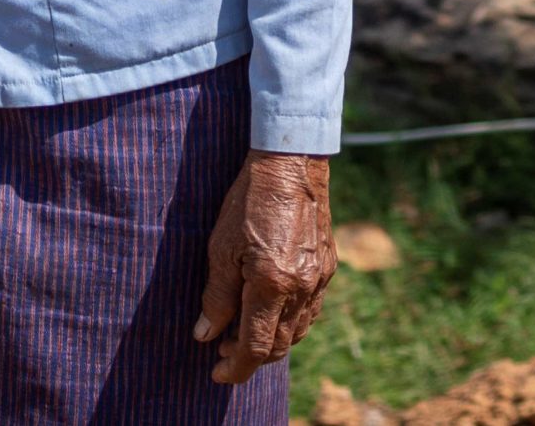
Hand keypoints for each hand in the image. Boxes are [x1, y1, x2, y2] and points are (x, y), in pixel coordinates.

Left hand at [194, 150, 336, 383]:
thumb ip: (216, 296)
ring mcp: (320, 279)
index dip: (235, 367)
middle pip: (278, 345)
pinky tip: (272, 311)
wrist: (291, 162)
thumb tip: (206, 334)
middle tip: (222, 351)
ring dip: (271, 341)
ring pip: (297, 331)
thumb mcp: (221, 247)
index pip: (255, 346)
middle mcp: (302, 288)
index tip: (216, 373)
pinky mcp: (328, 266)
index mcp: (272, 284)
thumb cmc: (249, 200)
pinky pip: (311, 310)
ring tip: (243, 332)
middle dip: (250, 357)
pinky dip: (290, 321)